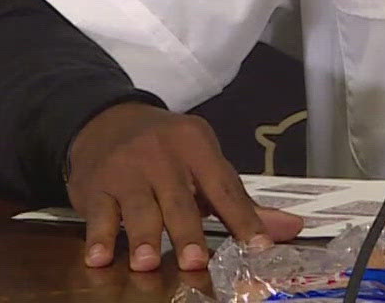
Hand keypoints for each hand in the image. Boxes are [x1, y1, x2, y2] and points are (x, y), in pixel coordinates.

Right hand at [65, 102, 301, 271]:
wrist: (107, 121)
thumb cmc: (166, 150)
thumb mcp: (205, 162)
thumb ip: (241, 202)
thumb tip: (290, 228)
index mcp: (197, 146)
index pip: (224, 187)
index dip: (242, 219)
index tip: (257, 247)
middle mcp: (162, 155)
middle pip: (179, 199)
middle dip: (187, 231)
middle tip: (194, 261)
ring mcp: (126, 169)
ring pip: (137, 206)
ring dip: (143, 236)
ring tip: (146, 263)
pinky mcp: (94, 184)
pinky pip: (98, 212)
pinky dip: (99, 236)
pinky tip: (100, 256)